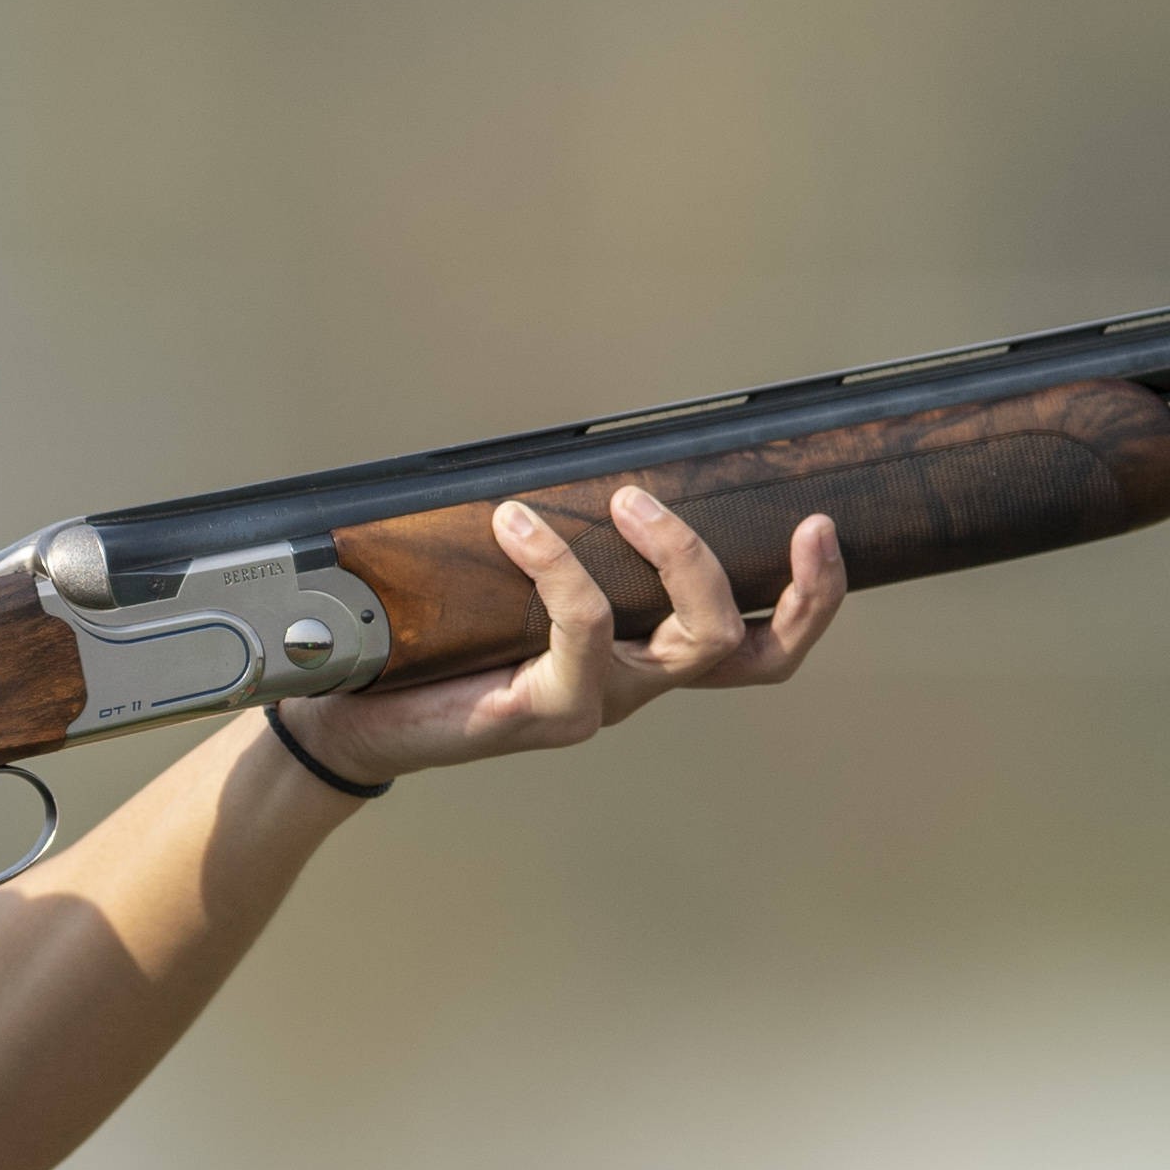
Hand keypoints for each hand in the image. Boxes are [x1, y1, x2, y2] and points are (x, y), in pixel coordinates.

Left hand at [279, 489, 846, 784]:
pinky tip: (519, 523)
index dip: (809, 601)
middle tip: (789, 518)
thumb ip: (556, 541)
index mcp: (640, 660)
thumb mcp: (506, 587)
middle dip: (787, 587)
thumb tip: (573, 452)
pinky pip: (583, 631)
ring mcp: (593, 704)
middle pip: (743, 650)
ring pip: (685, 642)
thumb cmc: (427, 646)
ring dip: (675, 556)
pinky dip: (563, 567)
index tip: (821, 527)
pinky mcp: (542, 712)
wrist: (348, 717)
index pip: (755, 649)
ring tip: (625, 498)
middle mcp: (629, 686)